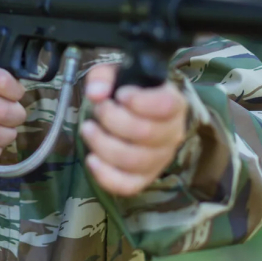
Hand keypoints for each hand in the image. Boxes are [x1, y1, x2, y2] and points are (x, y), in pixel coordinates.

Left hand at [80, 64, 188, 196]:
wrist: (134, 115)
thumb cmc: (128, 92)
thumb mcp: (116, 75)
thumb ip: (104, 77)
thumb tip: (96, 92)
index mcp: (173, 103)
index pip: (166, 106)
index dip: (140, 102)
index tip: (120, 95)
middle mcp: (172, 133)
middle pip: (145, 133)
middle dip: (112, 119)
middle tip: (99, 109)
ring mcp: (160, 159)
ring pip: (134, 160)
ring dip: (103, 144)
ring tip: (88, 129)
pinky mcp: (145, 178)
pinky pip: (129, 185)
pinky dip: (106, 175)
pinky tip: (92, 159)